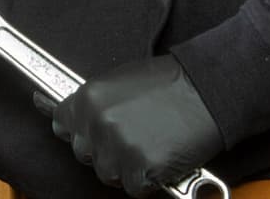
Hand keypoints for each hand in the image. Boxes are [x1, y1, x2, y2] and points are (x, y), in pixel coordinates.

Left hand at [43, 55, 221, 195]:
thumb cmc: (167, 83)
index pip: (61, 124)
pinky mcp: (141, 169)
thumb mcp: (118, 82)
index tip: (93, 134)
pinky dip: (149, 179)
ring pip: (108, 174)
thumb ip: (95, 103)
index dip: (79, 131)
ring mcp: (118, 147)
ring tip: (151, 144)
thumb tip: (74, 118)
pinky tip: (162, 156)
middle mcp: (97, 123)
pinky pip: (135, 187)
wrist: (207, 89)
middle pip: (84, 154)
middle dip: (105, 151)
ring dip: (127, 167)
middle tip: (134, 137)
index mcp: (87, 98)